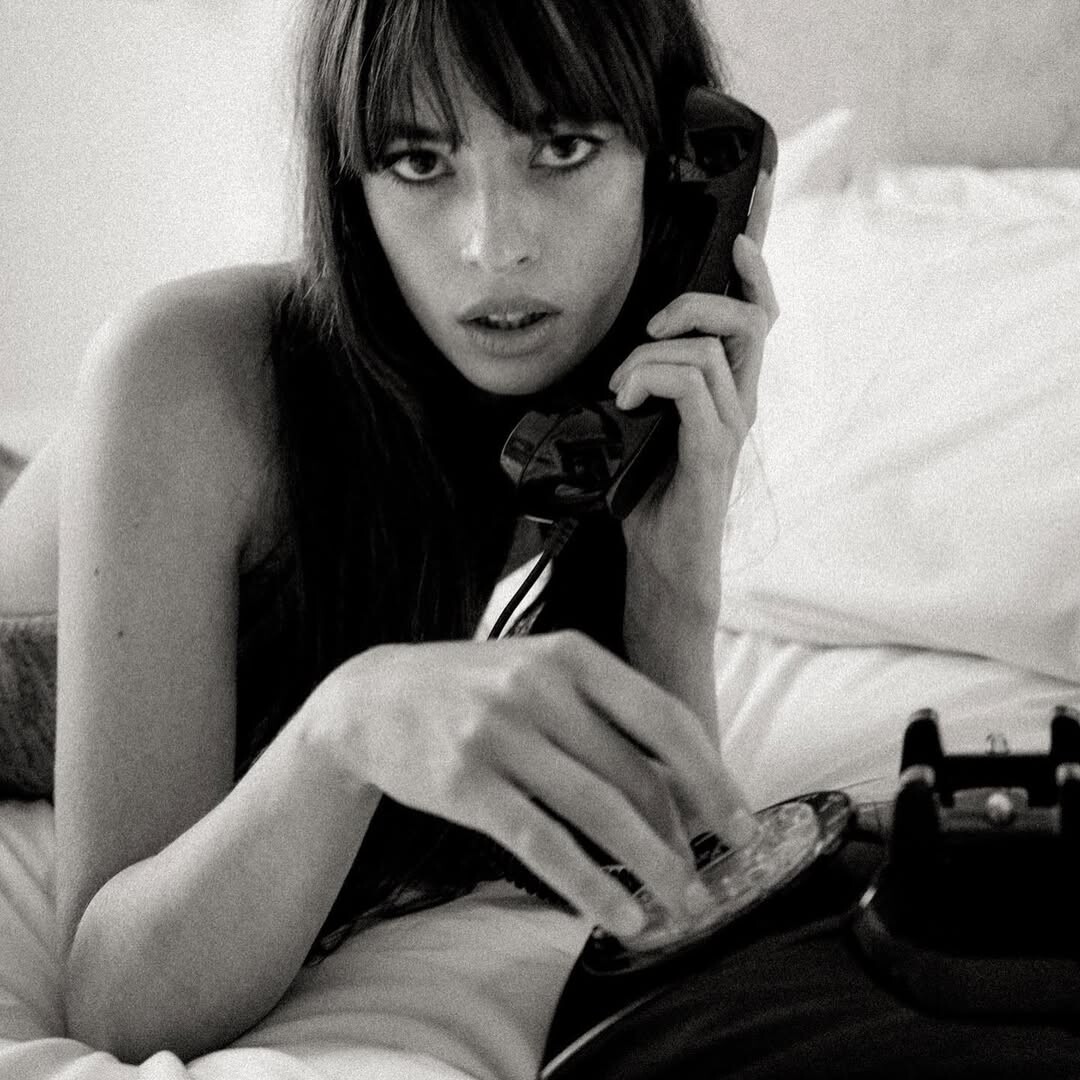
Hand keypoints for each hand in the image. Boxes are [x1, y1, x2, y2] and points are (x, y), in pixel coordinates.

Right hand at [303, 632, 756, 938]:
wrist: (371, 697)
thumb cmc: (474, 690)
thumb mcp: (539, 672)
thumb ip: (604, 715)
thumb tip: (682, 787)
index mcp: (571, 654)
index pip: (663, 719)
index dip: (712, 778)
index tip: (742, 825)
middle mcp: (539, 686)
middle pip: (635, 773)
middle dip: (683, 837)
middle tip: (706, 882)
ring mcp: (500, 733)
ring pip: (598, 810)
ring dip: (648, 866)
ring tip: (677, 905)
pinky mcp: (467, 783)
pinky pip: (542, 842)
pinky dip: (588, 885)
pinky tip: (615, 916)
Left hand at [608, 222, 778, 612]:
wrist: (661, 555)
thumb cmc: (648, 487)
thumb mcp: (640, 417)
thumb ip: (645, 375)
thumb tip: (616, 335)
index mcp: (727, 381)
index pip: (753, 307)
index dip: (758, 256)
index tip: (752, 206)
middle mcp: (741, 394)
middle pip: (753, 313)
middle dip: (704, 295)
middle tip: (654, 324)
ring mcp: (733, 421)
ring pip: (714, 344)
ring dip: (652, 353)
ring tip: (623, 386)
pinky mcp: (716, 448)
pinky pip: (694, 383)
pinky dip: (651, 379)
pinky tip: (627, 402)